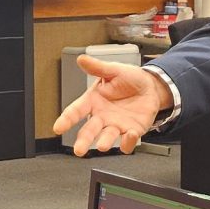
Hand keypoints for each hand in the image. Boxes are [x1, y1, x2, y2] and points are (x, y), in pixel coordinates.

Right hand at [52, 55, 169, 155]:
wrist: (151, 87)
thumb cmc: (130, 79)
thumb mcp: (114, 70)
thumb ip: (98, 68)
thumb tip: (82, 59)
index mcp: (94, 101)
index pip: (76, 111)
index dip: (66, 119)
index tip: (58, 127)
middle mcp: (102, 116)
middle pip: (89, 131)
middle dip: (83, 140)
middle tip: (78, 150)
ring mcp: (116, 126)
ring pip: (106, 138)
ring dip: (104, 142)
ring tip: (102, 145)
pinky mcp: (131, 132)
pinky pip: (127, 142)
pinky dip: (128, 142)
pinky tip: (129, 135)